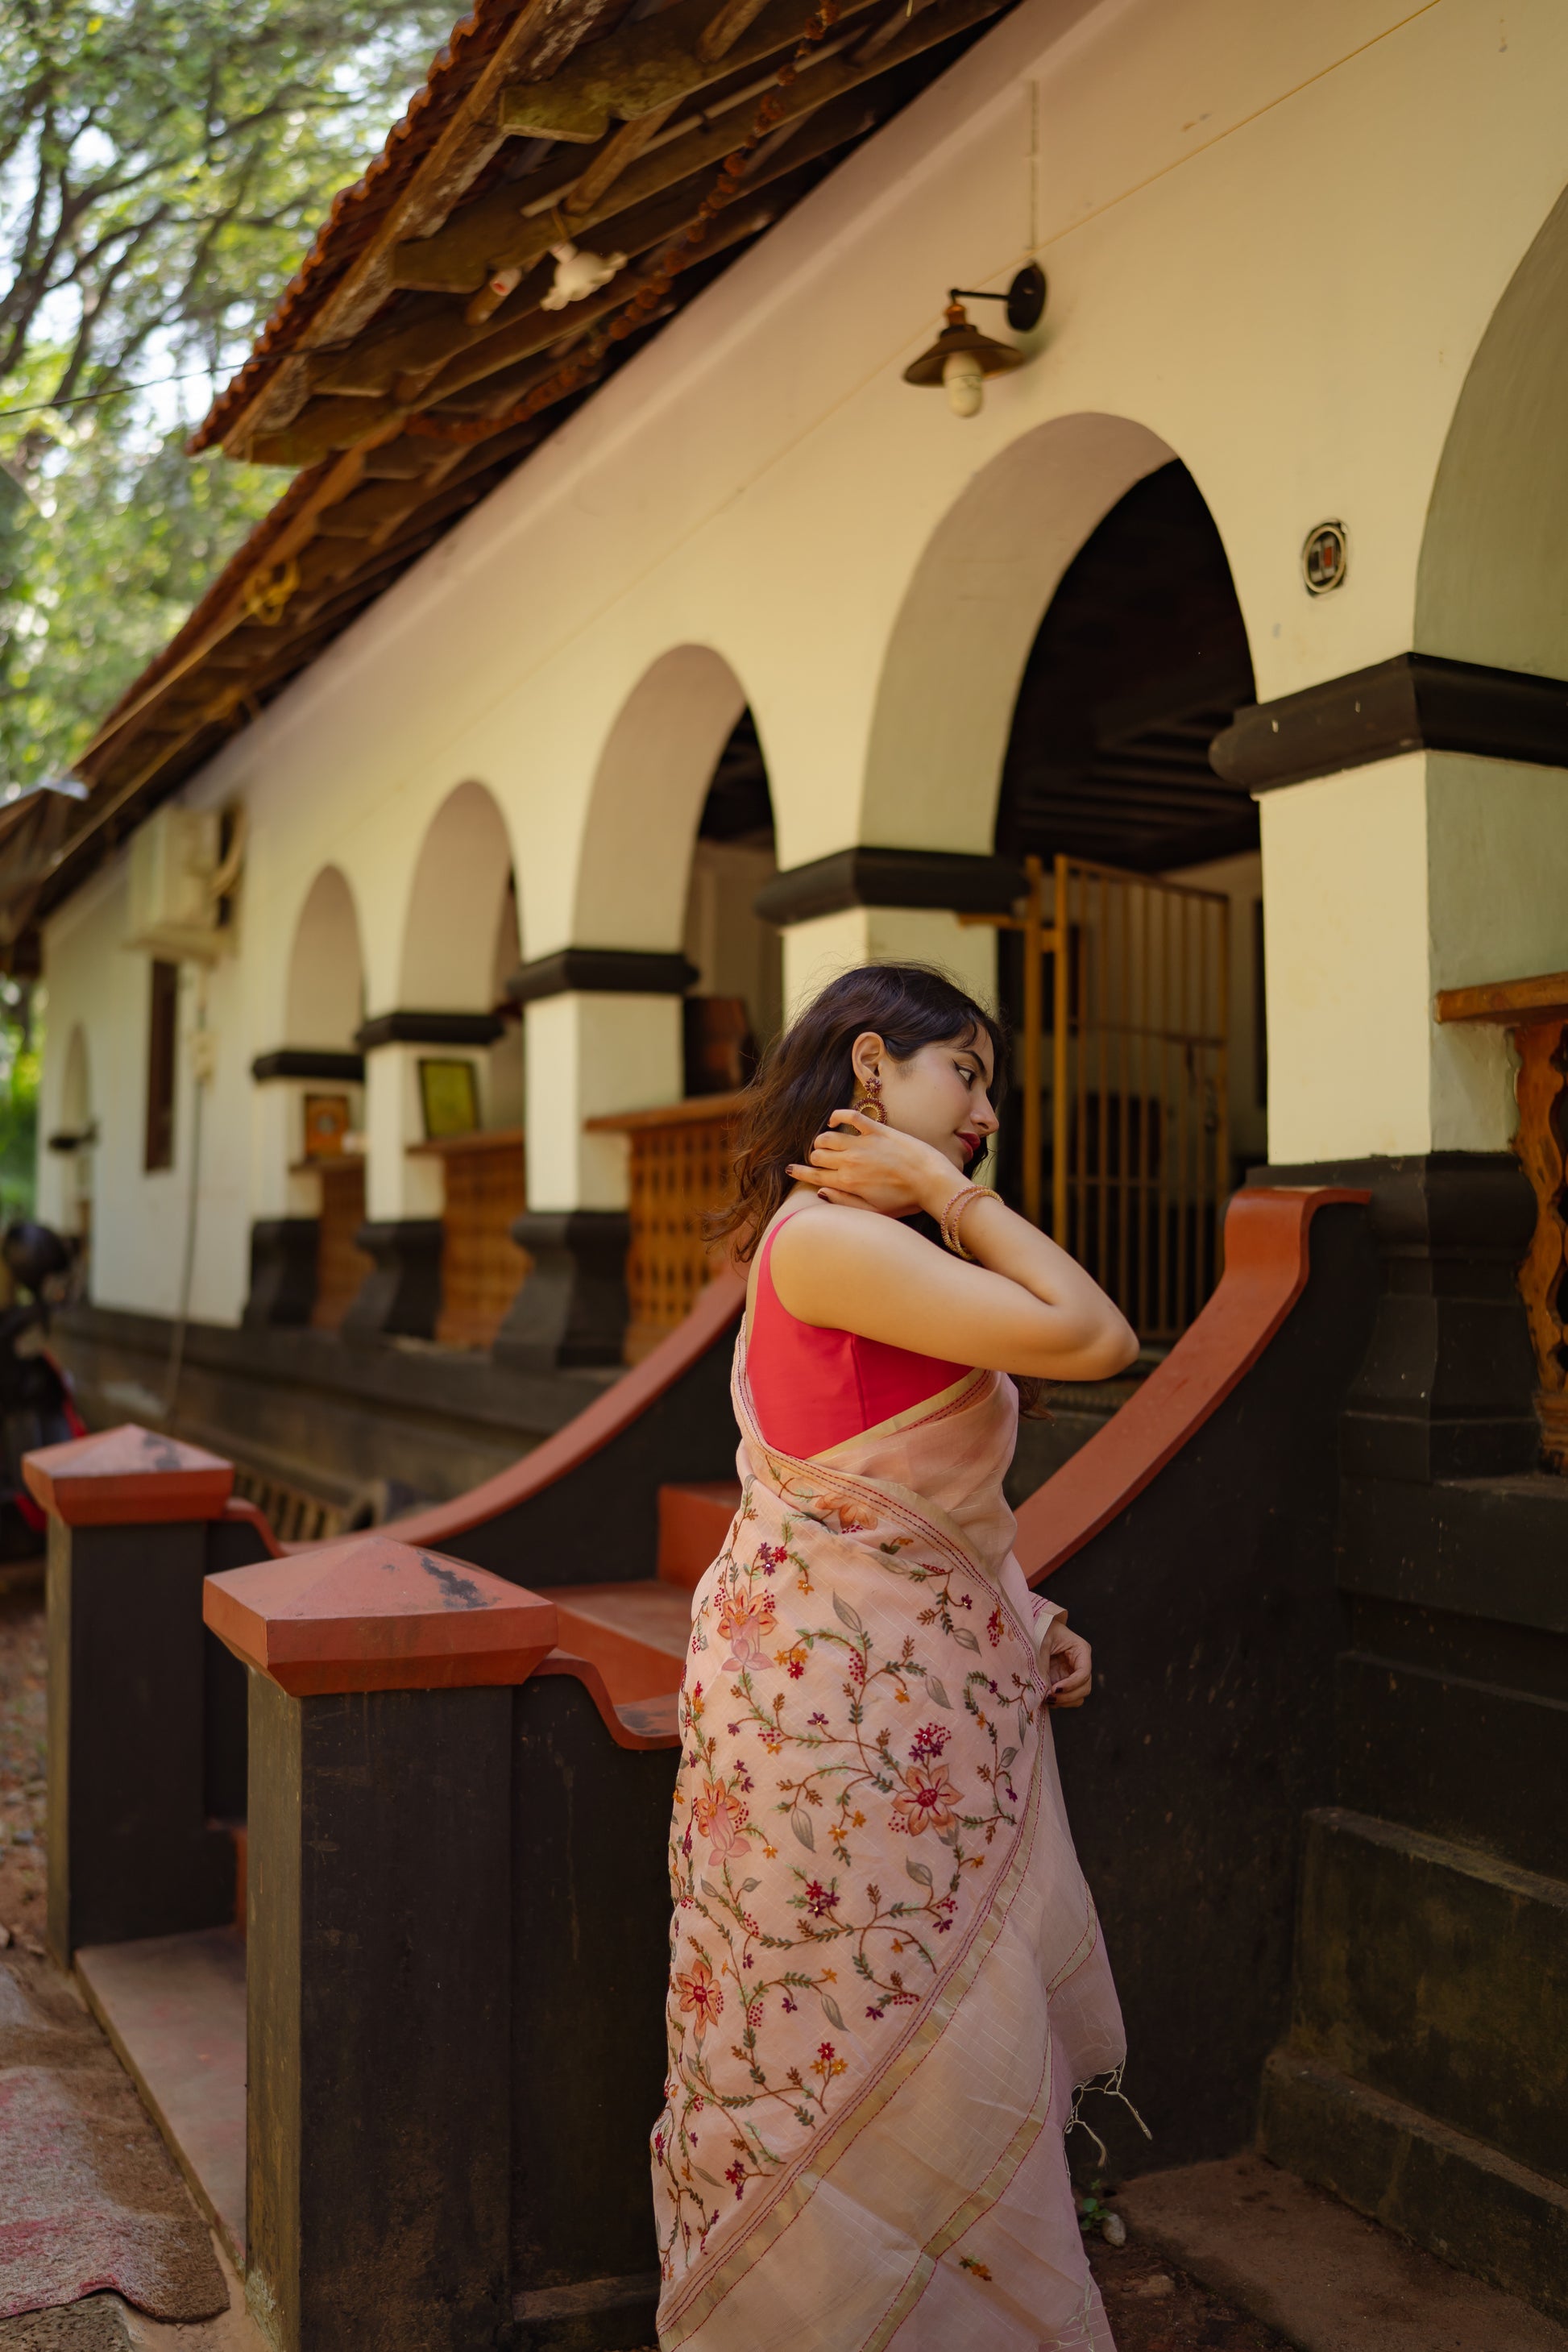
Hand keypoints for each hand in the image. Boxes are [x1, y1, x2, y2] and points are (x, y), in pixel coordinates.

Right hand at [786, 1109, 961, 1218]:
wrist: (931, 1181)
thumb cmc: (905, 1201)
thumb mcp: (873, 1212)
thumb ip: (844, 1202)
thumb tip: (821, 1192)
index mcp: (847, 1183)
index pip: (814, 1175)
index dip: (799, 1172)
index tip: (791, 1169)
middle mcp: (850, 1161)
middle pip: (817, 1155)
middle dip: (814, 1158)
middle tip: (820, 1161)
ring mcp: (862, 1143)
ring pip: (827, 1136)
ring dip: (822, 1140)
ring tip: (826, 1144)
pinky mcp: (877, 1130)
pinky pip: (850, 1116)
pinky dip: (838, 1116)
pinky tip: (834, 1120)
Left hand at [1043, 1624, 1091, 1708]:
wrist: (1035, 1627)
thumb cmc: (1040, 1629)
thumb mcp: (1041, 1642)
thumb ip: (1043, 1664)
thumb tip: (1044, 1691)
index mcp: (1081, 1650)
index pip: (1084, 1672)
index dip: (1071, 1684)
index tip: (1054, 1689)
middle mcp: (1081, 1664)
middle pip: (1085, 1688)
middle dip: (1068, 1696)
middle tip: (1049, 1697)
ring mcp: (1073, 1674)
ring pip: (1079, 1696)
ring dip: (1065, 1701)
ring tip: (1047, 1699)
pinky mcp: (1064, 1681)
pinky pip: (1069, 1698)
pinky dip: (1060, 1702)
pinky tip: (1046, 1699)